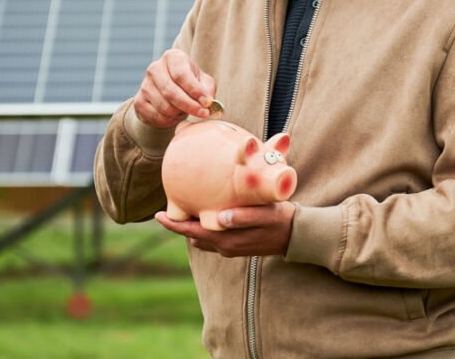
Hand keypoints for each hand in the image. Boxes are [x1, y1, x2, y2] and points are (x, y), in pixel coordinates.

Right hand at [133, 49, 216, 127]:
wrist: (168, 92)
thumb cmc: (190, 84)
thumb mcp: (203, 81)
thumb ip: (207, 90)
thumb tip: (208, 102)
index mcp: (172, 57)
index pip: (181, 75)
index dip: (195, 91)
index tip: (207, 103)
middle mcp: (155, 68)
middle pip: (171, 92)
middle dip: (190, 106)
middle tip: (203, 113)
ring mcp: (144, 85)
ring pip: (164, 107)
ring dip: (179, 113)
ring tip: (186, 111)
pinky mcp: (138, 101)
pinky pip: (156, 117)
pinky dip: (169, 120)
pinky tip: (175, 115)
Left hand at [154, 202, 295, 256]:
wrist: (296, 236)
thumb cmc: (281, 220)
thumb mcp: (264, 215)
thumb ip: (243, 217)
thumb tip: (220, 217)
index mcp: (227, 240)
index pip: (192, 233)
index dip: (174, 225)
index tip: (158, 215)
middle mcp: (225, 247)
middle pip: (193, 236)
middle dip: (180, 224)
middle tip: (170, 206)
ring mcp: (230, 248)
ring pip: (202, 238)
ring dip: (192, 226)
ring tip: (186, 208)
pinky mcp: (236, 246)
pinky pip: (212, 238)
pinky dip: (204, 228)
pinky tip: (208, 214)